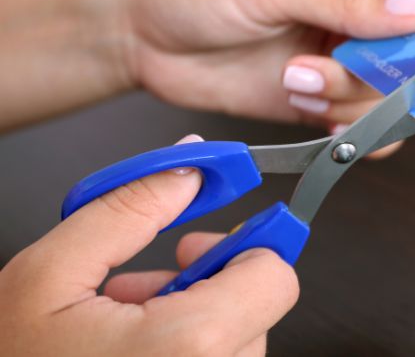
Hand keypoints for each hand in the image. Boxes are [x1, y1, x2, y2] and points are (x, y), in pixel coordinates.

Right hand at [0, 136, 297, 355]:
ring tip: (125, 316)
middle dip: (205, 281)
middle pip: (257, 307)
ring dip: (190, 314)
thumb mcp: (47, 274)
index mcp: (185, 348)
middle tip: (146, 278)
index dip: (244, 245)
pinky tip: (133, 344)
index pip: (275, 278)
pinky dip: (188, 347)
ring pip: (239, 338)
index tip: (207, 238)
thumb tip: (189, 169)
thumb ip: (127, 210)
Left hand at [122, 0, 414, 132]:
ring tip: (294, 80)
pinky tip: (313, 115)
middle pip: (411, 66)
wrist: (145, 38)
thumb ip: (346, 3)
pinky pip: (358, 129)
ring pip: (386, 103)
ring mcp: (339, 66)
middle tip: (320, 68)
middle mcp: (357, 23)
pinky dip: (345, 134)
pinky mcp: (318, 103)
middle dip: (375, 79)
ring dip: (346, 102)